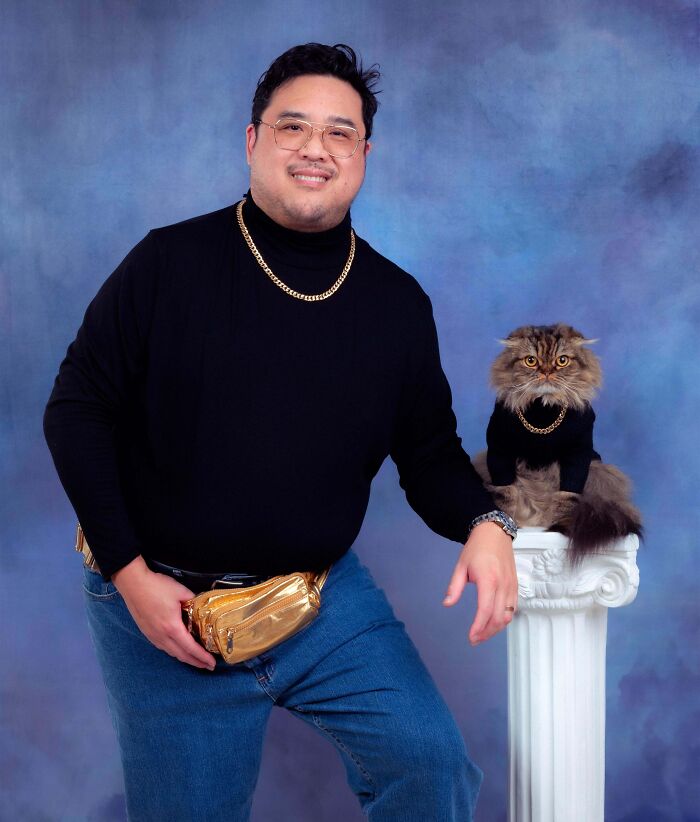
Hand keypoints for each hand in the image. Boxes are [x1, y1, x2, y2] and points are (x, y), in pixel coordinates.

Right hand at [112, 556, 216, 670]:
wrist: (133, 584)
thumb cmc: (156, 587)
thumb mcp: (181, 591)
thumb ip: (193, 601)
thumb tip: (200, 606)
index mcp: (172, 627)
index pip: (190, 648)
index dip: (202, 657)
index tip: (212, 663)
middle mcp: (162, 636)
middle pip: (181, 655)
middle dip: (196, 662)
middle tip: (207, 666)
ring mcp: (152, 635)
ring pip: (171, 652)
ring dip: (184, 658)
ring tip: (195, 659)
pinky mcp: (146, 632)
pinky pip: (163, 647)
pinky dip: (174, 651)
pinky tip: (178, 649)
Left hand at [442, 522, 517, 644]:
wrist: (494, 533)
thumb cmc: (477, 548)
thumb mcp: (461, 566)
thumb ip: (454, 587)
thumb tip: (447, 604)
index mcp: (488, 580)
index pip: (485, 610)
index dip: (478, 627)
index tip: (470, 636)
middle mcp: (503, 585)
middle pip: (498, 618)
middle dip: (486, 632)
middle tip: (475, 639)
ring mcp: (511, 586)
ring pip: (508, 616)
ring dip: (496, 629)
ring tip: (483, 634)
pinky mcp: (515, 586)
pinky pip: (513, 608)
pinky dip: (504, 619)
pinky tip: (494, 622)